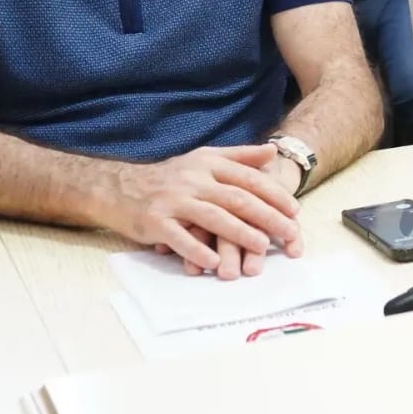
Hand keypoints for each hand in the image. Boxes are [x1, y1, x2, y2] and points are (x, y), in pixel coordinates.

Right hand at [107, 144, 301, 275]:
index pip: (248, 179)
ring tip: (262, 247)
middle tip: (290, 232)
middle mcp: (193, 180)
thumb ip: (239, 156)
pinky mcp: (155, 222)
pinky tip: (214, 263)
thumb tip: (273, 150)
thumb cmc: (169, 176)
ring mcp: (173, 201)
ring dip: (240, 233)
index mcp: (208, 164)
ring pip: (213, 217)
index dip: (274, 194)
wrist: (117, 187)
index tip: (295, 210)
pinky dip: (197, 251)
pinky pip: (179, 238)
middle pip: (236, 198)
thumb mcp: (203, 159)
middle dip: (267, 216)